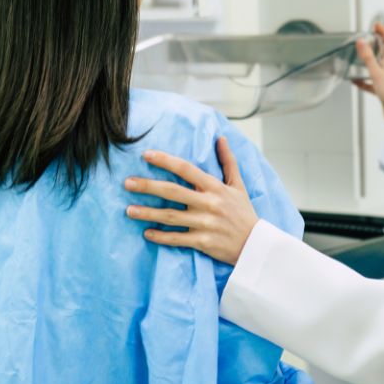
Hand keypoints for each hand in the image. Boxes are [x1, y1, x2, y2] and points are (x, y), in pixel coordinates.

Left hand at [124, 136, 258, 264]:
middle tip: (127, 183)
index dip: (165, 161)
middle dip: (148, 186)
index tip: (146, 155)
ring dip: (148, 213)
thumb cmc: (244, 213)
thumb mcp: (239, 185)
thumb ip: (228, 161)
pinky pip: (178, 239)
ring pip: (171, 216)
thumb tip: (221, 138)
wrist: (256, 244)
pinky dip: (161, 237)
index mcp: (215, 187)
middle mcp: (209, 203)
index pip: (186, 169)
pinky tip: (146, 233)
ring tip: (129, 210)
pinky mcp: (203, 242)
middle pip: (173, 192)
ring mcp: (205, 223)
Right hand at [354, 23, 383, 124]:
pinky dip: (364, 80)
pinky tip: (356, 82)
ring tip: (360, 56)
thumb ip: (368, 57)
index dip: (383, 31)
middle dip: (377, 42)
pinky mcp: (382, 89)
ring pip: (377, 66)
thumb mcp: (376, 72)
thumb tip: (362, 41)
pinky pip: (371, 82)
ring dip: (369, 60)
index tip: (376, 25)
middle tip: (369, 36)